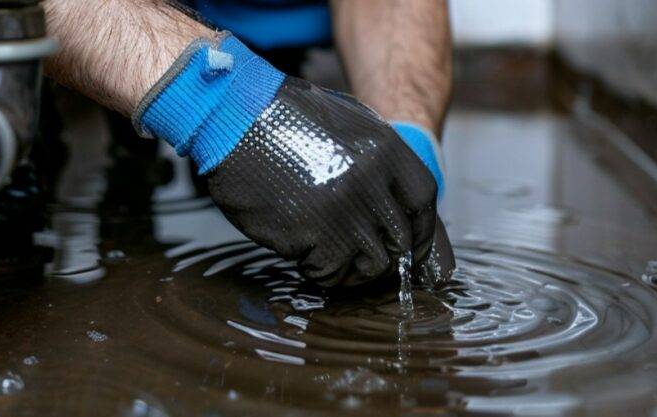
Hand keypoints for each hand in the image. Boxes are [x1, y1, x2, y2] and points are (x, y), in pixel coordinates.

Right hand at [134, 34, 453, 286]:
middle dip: (388, 259)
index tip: (411, 247)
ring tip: (333, 260)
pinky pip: (331, 272)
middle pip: (401, 240)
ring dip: (355, 270)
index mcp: (385, 150)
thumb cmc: (284, 117)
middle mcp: (370, 182)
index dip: (422, 231)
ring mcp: (342, 210)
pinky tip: (306, 259)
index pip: (424, 203)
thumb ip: (377, 161)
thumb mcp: (346, 123)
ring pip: (372, 265)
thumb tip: (395, 205)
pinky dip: (322, 273)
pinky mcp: (309, 234)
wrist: (232, 114)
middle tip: (367, 264)